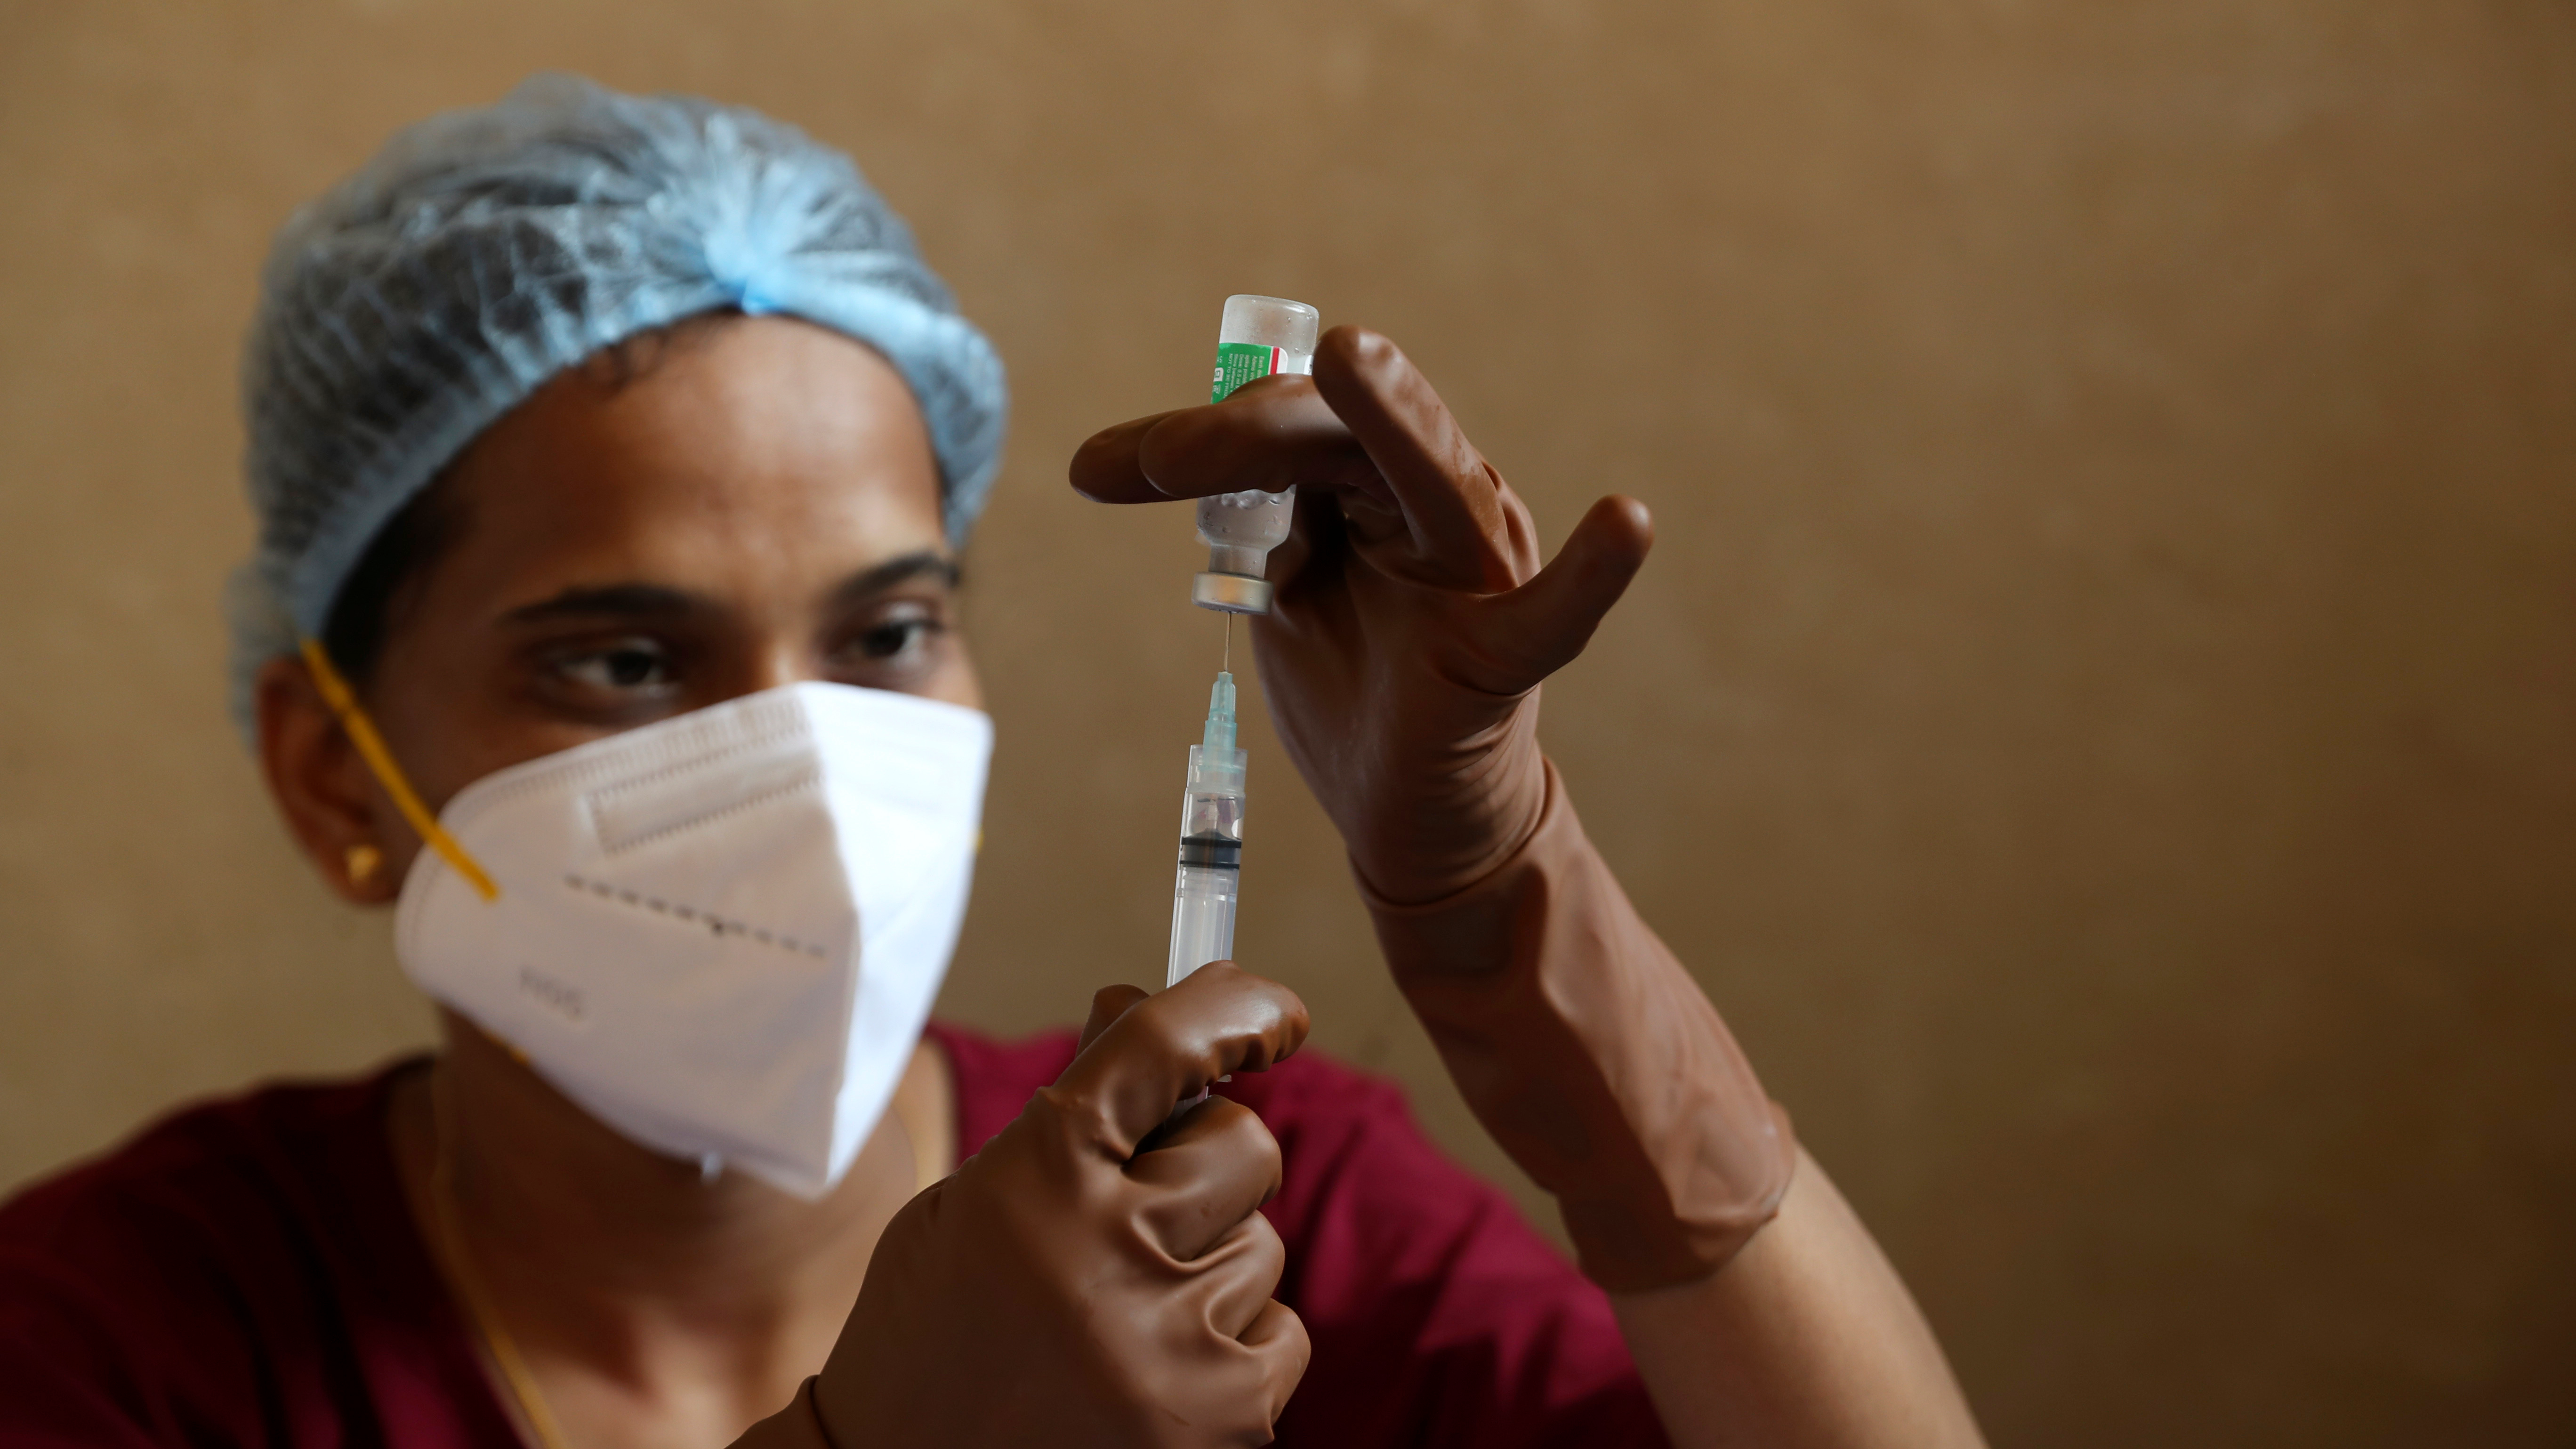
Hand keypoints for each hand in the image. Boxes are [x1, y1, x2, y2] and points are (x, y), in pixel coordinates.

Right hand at [811, 964, 1310, 1446]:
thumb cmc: (933, 1333)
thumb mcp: (976, 1203)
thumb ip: (1066, 1112)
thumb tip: (1137, 1000)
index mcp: (1037, 1177)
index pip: (1162, 1046)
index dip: (1233, 1008)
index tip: (1274, 1012)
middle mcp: (1111, 1253)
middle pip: (1243, 1144)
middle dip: (1204, 1163)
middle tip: (1137, 1213)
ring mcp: (1175, 1346)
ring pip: (1263, 1245)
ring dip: (1207, 1267)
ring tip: (1118, 1322)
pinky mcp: (1227, 1421)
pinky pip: (1283, 1335)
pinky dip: (1231, 1348)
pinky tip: (1152, 1377)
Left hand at [1071, 325, 1651, 903]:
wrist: (1407, 818)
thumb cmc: (1356, 688)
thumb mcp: (1290, 589)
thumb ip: (1259, 519)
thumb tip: (1175, 451)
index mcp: (1381, 484)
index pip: (1292, 426)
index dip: (1196, 436)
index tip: (1094, 471)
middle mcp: (1441, 504)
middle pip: (1342, 433)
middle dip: (1242, 435)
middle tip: (1149, 462)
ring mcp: (1483, 571)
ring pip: (1433, 475)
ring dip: (1386, 415)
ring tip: (1349, 358)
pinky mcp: (1506, 653)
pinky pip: (1556, 614)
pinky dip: (1597, 572)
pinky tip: (1627, 525)